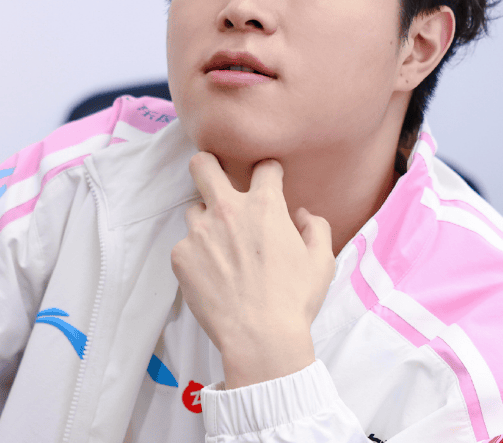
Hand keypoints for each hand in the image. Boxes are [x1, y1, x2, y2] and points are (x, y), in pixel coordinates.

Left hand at [170, 152, 335, 387]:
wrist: (260, 338)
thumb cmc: (294, 300)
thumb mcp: (322, 260)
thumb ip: (315, 227)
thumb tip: (300, 214)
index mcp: (265, 206)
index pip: (264, 167)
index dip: (269, 172)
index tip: (269, 181)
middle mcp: (228, 210)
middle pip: (203, 165)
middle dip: (209, 165)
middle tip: (216, 179)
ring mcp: (199, 232)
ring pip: (194, 209)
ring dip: (207, 221)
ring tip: (220, 248)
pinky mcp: (181, 256)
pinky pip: (185, 245)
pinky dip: (197, 255)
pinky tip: (212, 276)